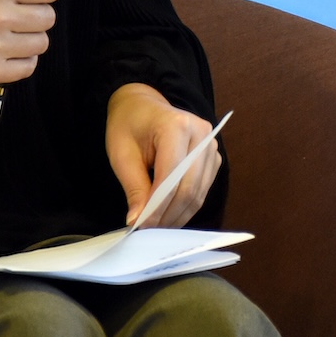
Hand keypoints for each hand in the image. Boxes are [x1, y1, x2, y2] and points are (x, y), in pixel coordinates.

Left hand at [108, 83, 217, 227]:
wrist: (143, 105)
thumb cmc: (129, 125)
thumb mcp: (122, 154)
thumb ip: (134, 187)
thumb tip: (138, 220)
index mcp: (177, 125)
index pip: (171, 176)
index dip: (157, 206)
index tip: (141, 226)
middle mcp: (201, 134)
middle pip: (189, 187)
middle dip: (168, 214)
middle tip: (148, 231)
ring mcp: (211, 145)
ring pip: (199, 192)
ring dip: (178, 214)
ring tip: (157, 227)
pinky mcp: (213, 157)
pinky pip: (203, 189)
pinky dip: (186, 206)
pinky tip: (169, 215)